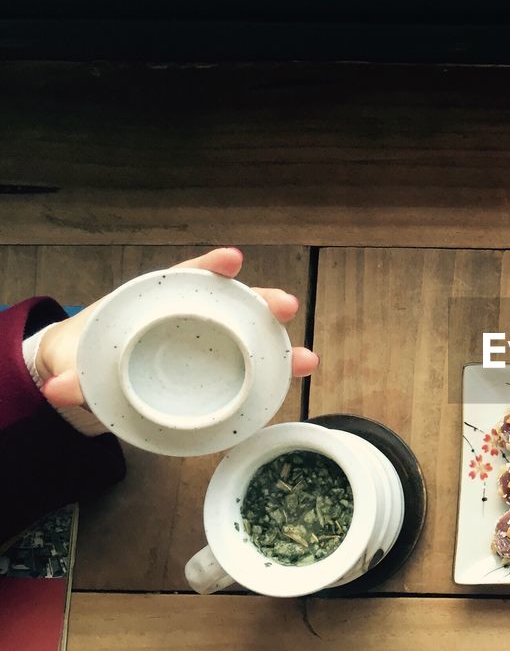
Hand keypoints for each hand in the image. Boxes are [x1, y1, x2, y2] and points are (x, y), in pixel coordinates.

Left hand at [35, 248, 318, 408]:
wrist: (99, 374)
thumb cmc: (93, 353)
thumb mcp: (79, 362)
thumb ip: (71, 376)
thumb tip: (60, 389)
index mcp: (158, 302)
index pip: (186, 277)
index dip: (210, 266)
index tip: (232, 260)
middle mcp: (193, 317)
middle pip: (232, 303)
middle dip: (262, 302)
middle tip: (285, 306)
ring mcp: (211, 343)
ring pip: (252, 336)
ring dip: (282, 344)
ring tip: (308, 359)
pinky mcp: (221, 369)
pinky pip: (252, 366)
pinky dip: (278, 371)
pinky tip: (299, 375)